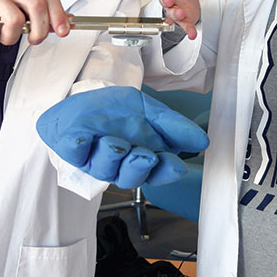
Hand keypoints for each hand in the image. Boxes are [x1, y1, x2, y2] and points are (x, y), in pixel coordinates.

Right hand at [0, 0, 69, 47]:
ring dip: (11, 38)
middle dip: (40, 29)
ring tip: (1, 38)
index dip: (59, 13)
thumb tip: (66, 23)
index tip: (63, 32)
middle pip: (36, 5)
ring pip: (15, 20)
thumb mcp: (16, 16)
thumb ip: (38, 18)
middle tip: (33, 40)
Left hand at [36, 87, 209, 188]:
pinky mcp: (73, 151)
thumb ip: (172, 124)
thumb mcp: (148, 109)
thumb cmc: (115, 111)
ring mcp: (96, 160)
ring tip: (114, 141)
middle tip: (145, 155)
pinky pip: (76, 153)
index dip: (166, 171)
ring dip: (112, 155)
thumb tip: (202, 141)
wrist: (81, 100)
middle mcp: (120, 164)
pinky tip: (83, 139)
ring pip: (106, 168)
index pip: (158, 172)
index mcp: (142, 157)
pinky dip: (79, 146)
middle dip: (139, 166)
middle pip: (132, 177)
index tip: (175, 164)